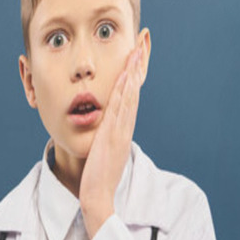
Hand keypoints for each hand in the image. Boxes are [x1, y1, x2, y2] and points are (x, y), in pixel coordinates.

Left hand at [79, 42, 143, 238]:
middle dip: (138, 65)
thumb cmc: (96, 180)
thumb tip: (101, 133)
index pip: (130, 98)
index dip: (134, 76)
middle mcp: (124, 129)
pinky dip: (124, 91)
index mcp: (122, 132)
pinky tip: (126, 75)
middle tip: (143, 42)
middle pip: (134, 91)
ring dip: (134, 71)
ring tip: (137, 49)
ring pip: (129, 96)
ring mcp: (120, 132)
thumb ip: (102, 141)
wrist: (97, 197)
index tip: (137, 56)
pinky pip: (120, 109)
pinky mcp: (112, 136)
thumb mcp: (101, 154)